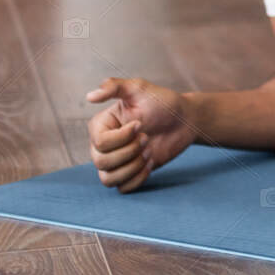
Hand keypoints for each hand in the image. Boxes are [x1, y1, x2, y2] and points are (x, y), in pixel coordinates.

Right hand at [85, 78, 193, 192]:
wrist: (184, 119)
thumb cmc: (162, 102)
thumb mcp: (140, 88)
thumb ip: (115, 86)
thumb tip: (89, 96)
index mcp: (101, 126)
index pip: (100, 143)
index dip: (123, 137)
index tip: (141, 124)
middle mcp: (102, 146)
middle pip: (101, 162)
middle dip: (131, 151)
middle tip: (148, 137)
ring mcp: (115, 161)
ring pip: (108, 179)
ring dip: (134, 167)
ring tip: (149, 151)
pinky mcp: (129, 173)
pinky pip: (123, 188)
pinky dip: (139, 178)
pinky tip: (151, 162)